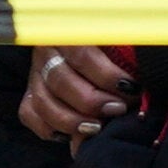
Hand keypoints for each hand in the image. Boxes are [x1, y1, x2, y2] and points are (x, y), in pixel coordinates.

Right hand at [22, 45, 141, 145]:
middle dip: (92, 101)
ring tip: (98, 127)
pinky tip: (72, 135)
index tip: (131, 88)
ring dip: (72, 120)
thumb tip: (137, 80)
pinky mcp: (30, 95)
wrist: (93, 51)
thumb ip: (126, 53)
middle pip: (60, 80)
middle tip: (118, 109)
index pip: (82, 54)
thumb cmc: (114, 46)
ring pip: (43, 102)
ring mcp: (35, 75)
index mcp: (67, 32)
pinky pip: (30, 115)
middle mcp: (46, 52)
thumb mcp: (120, 39)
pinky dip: (50, 129)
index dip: (107, 75)